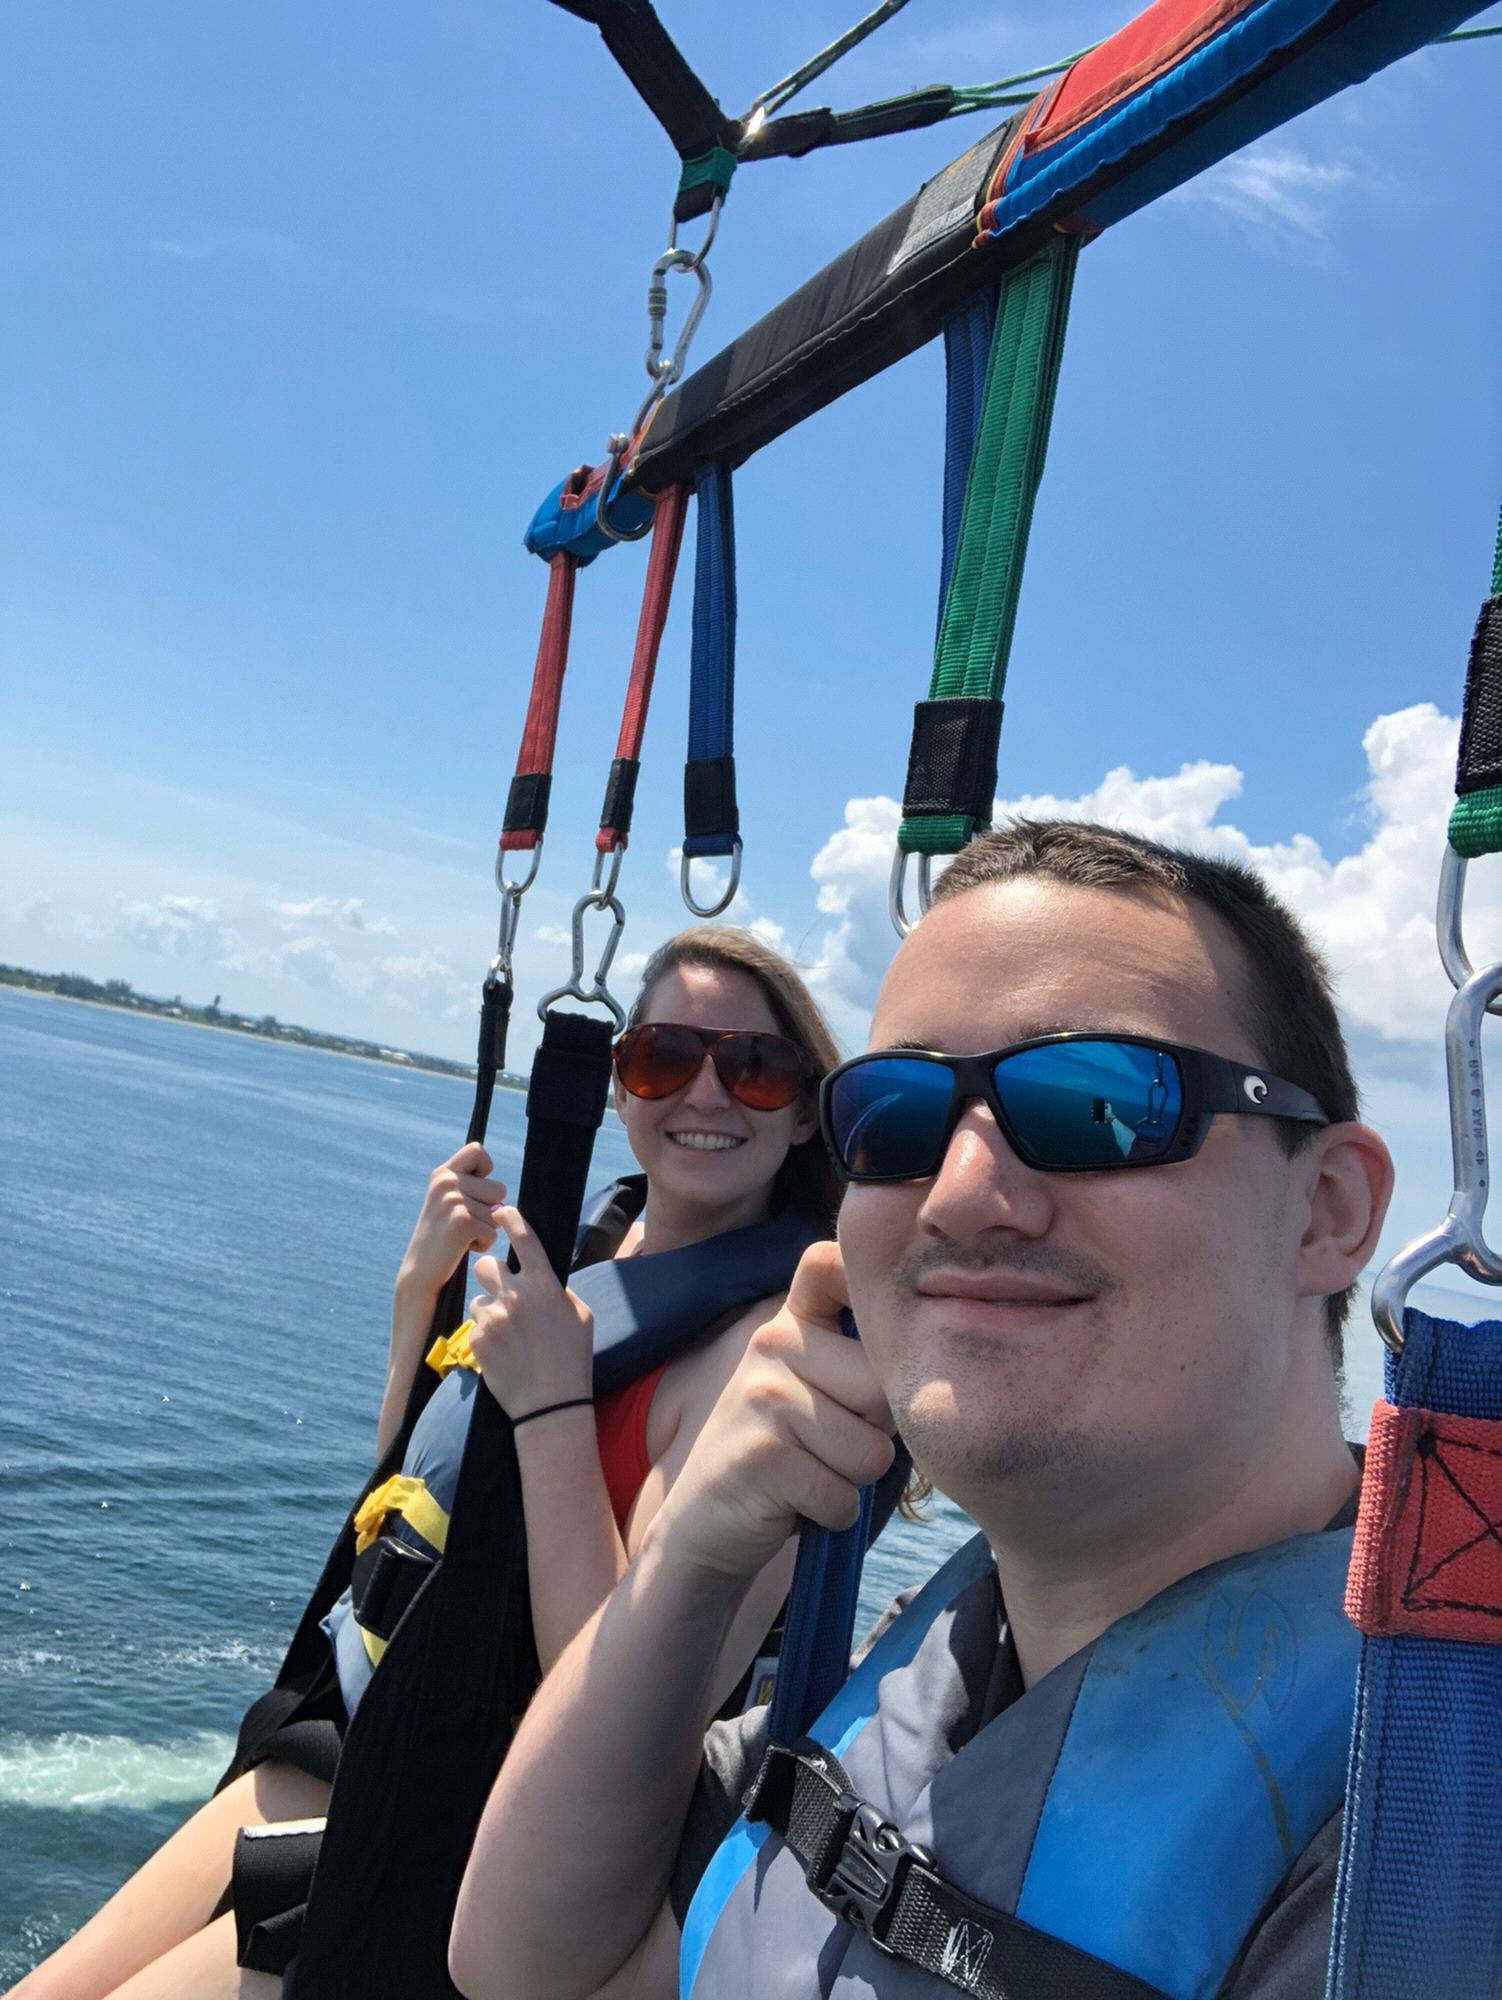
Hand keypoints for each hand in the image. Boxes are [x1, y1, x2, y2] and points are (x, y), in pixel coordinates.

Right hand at [397, 1144, 506, 1302]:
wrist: (420, 1271)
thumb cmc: (441, 1237)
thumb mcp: (448, 1201)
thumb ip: (468, 1185)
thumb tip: (501, 1188)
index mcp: (442, 1173)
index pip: (477, 1150)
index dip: (485, 1170)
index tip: (475, 1191)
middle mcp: (446, 1182)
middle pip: (499, 1188)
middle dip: (489, 1210)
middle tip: (463, 1223)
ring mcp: (453, 1200)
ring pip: (498, 1212)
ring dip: (485, 1229)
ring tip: (460, 1235)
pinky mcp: (461, 1221)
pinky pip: (493, 1231)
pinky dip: (483, 1243)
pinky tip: (461, 1247)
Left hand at [468, 1206, 594, 1418]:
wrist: (550, 1405)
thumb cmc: (572, 1361)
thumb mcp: (582, 1318)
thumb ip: (561, 1292)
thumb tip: (546, 1280)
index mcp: (545, 1285)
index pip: (524, 1239)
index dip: (511, 1219)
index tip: (502, 1211)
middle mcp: (516, 1296)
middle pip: (487, 1265)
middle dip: (492, 1275)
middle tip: (503, 1292)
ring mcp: (494, 1318)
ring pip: (478, 1299)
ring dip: (489, 1310)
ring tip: (508, 1335)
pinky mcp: (477, 1340)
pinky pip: (475, 1326)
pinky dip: (485, 1336)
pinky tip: (502, 1353)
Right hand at [649, 1241, 894, 1580]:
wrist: (705, 1521)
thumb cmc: (786, 1452)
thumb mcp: (809, 1386)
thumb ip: (857, 1357)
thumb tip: (939, 1345)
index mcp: (790, 1321)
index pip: (829, 1263)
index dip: (868, 1280)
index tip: (884, 1319)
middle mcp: (773, 1343)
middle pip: (883, 1388)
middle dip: (876, 1434)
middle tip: (829, 1444)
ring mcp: (763, 1397)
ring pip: (870, 1451)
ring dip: (852, 1480)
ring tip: (810, 1472)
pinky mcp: (762, 1456)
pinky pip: (842, 1495)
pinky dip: (832, 1513)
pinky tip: (796, 1502)